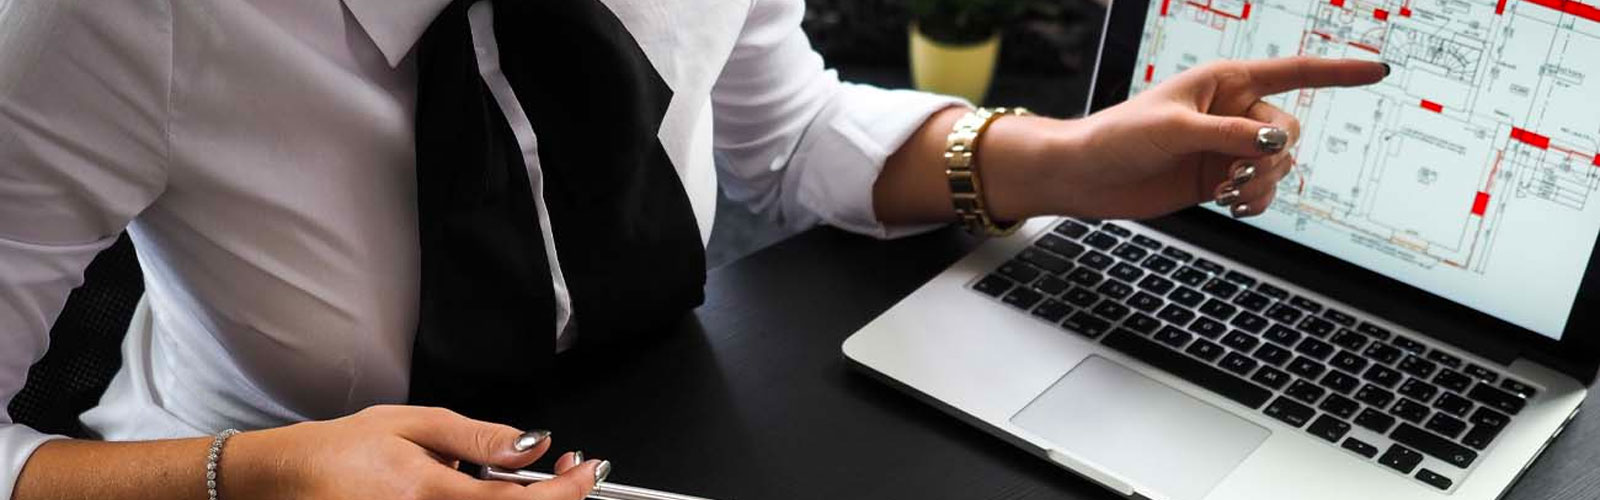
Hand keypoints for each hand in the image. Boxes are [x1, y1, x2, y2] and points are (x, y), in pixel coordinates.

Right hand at [224, 405, 605, 499]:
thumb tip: (533, 445)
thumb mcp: (411, 424)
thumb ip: (477, 436)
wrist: (283, 484)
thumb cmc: (339, 451)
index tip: (590, 468)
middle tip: (569, 472)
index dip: (567, 490)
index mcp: (425, 492)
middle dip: (555, 499)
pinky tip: (491, 491)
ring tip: (528, 480)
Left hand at [992, 57, 1386, 219]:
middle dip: (1271, 158)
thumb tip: (1276, 143)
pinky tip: (1235, 208)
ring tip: (1225, 194)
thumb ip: (1230, 135)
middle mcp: (1233, 112)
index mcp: (1226, 82)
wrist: (1087, 176)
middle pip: (1289, 130)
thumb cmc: (1120, 137)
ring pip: (1279, 165)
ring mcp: (1229, 147)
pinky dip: (1257, 202)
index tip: (1379, 70)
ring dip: (1261, 184)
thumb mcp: (1175, 130)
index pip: (1294, 71)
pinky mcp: (1220, 178)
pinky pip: (1262, 191)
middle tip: (1233, 177)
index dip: (1338, 71)